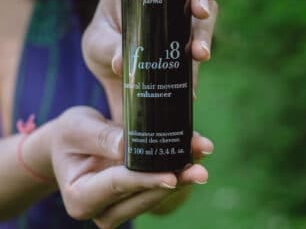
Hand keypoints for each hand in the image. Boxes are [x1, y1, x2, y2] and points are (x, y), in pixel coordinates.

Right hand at [47, 106, 212, 228]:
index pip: (118, 186)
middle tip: (200, 169)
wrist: (70, 145)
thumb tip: (127, 146)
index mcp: (79, 196)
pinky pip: (161, 187)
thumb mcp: (76, 128)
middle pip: (142, 197)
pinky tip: (196, 154)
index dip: (146, 180)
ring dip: (182, 177)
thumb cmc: (70, 136)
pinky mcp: (136, 198)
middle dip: (173, 181)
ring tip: (202, 155)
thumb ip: (100, 137)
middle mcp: (100, 209)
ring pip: (156, 196)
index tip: (172, 176)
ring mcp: (119, 208)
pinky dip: (179, 170)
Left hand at [81, 0, 218, 122]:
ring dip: (206, 25)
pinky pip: (206, 36)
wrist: (127, 92)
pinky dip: (202, 47)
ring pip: (210, 5)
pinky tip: (196, 63)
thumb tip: (126, 60)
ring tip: (197, 53)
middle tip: (197, 9)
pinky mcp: (197, 39)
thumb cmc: (107, 56)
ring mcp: (187, 13)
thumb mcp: (97, 48)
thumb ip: (108, 49)